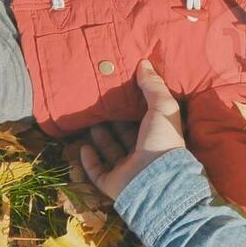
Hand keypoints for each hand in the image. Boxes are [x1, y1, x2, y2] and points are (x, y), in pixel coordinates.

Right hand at [80, 60, 186, 201]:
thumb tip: (145, 63)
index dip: (133, 110)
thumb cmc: (161, 139)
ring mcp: (127, 170)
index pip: (144, 122)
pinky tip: (83, 146)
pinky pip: (97, 171)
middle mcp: (143, 154)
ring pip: (111, 152)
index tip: (120, 95)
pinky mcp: (112, 183)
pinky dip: (90, 160)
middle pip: (126, 136)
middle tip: (100, 107)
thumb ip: (153, 86)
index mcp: (157, 138)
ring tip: (91, 122)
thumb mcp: (162, 106)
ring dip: (101, 138)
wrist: (153, 178)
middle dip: (114, 123)